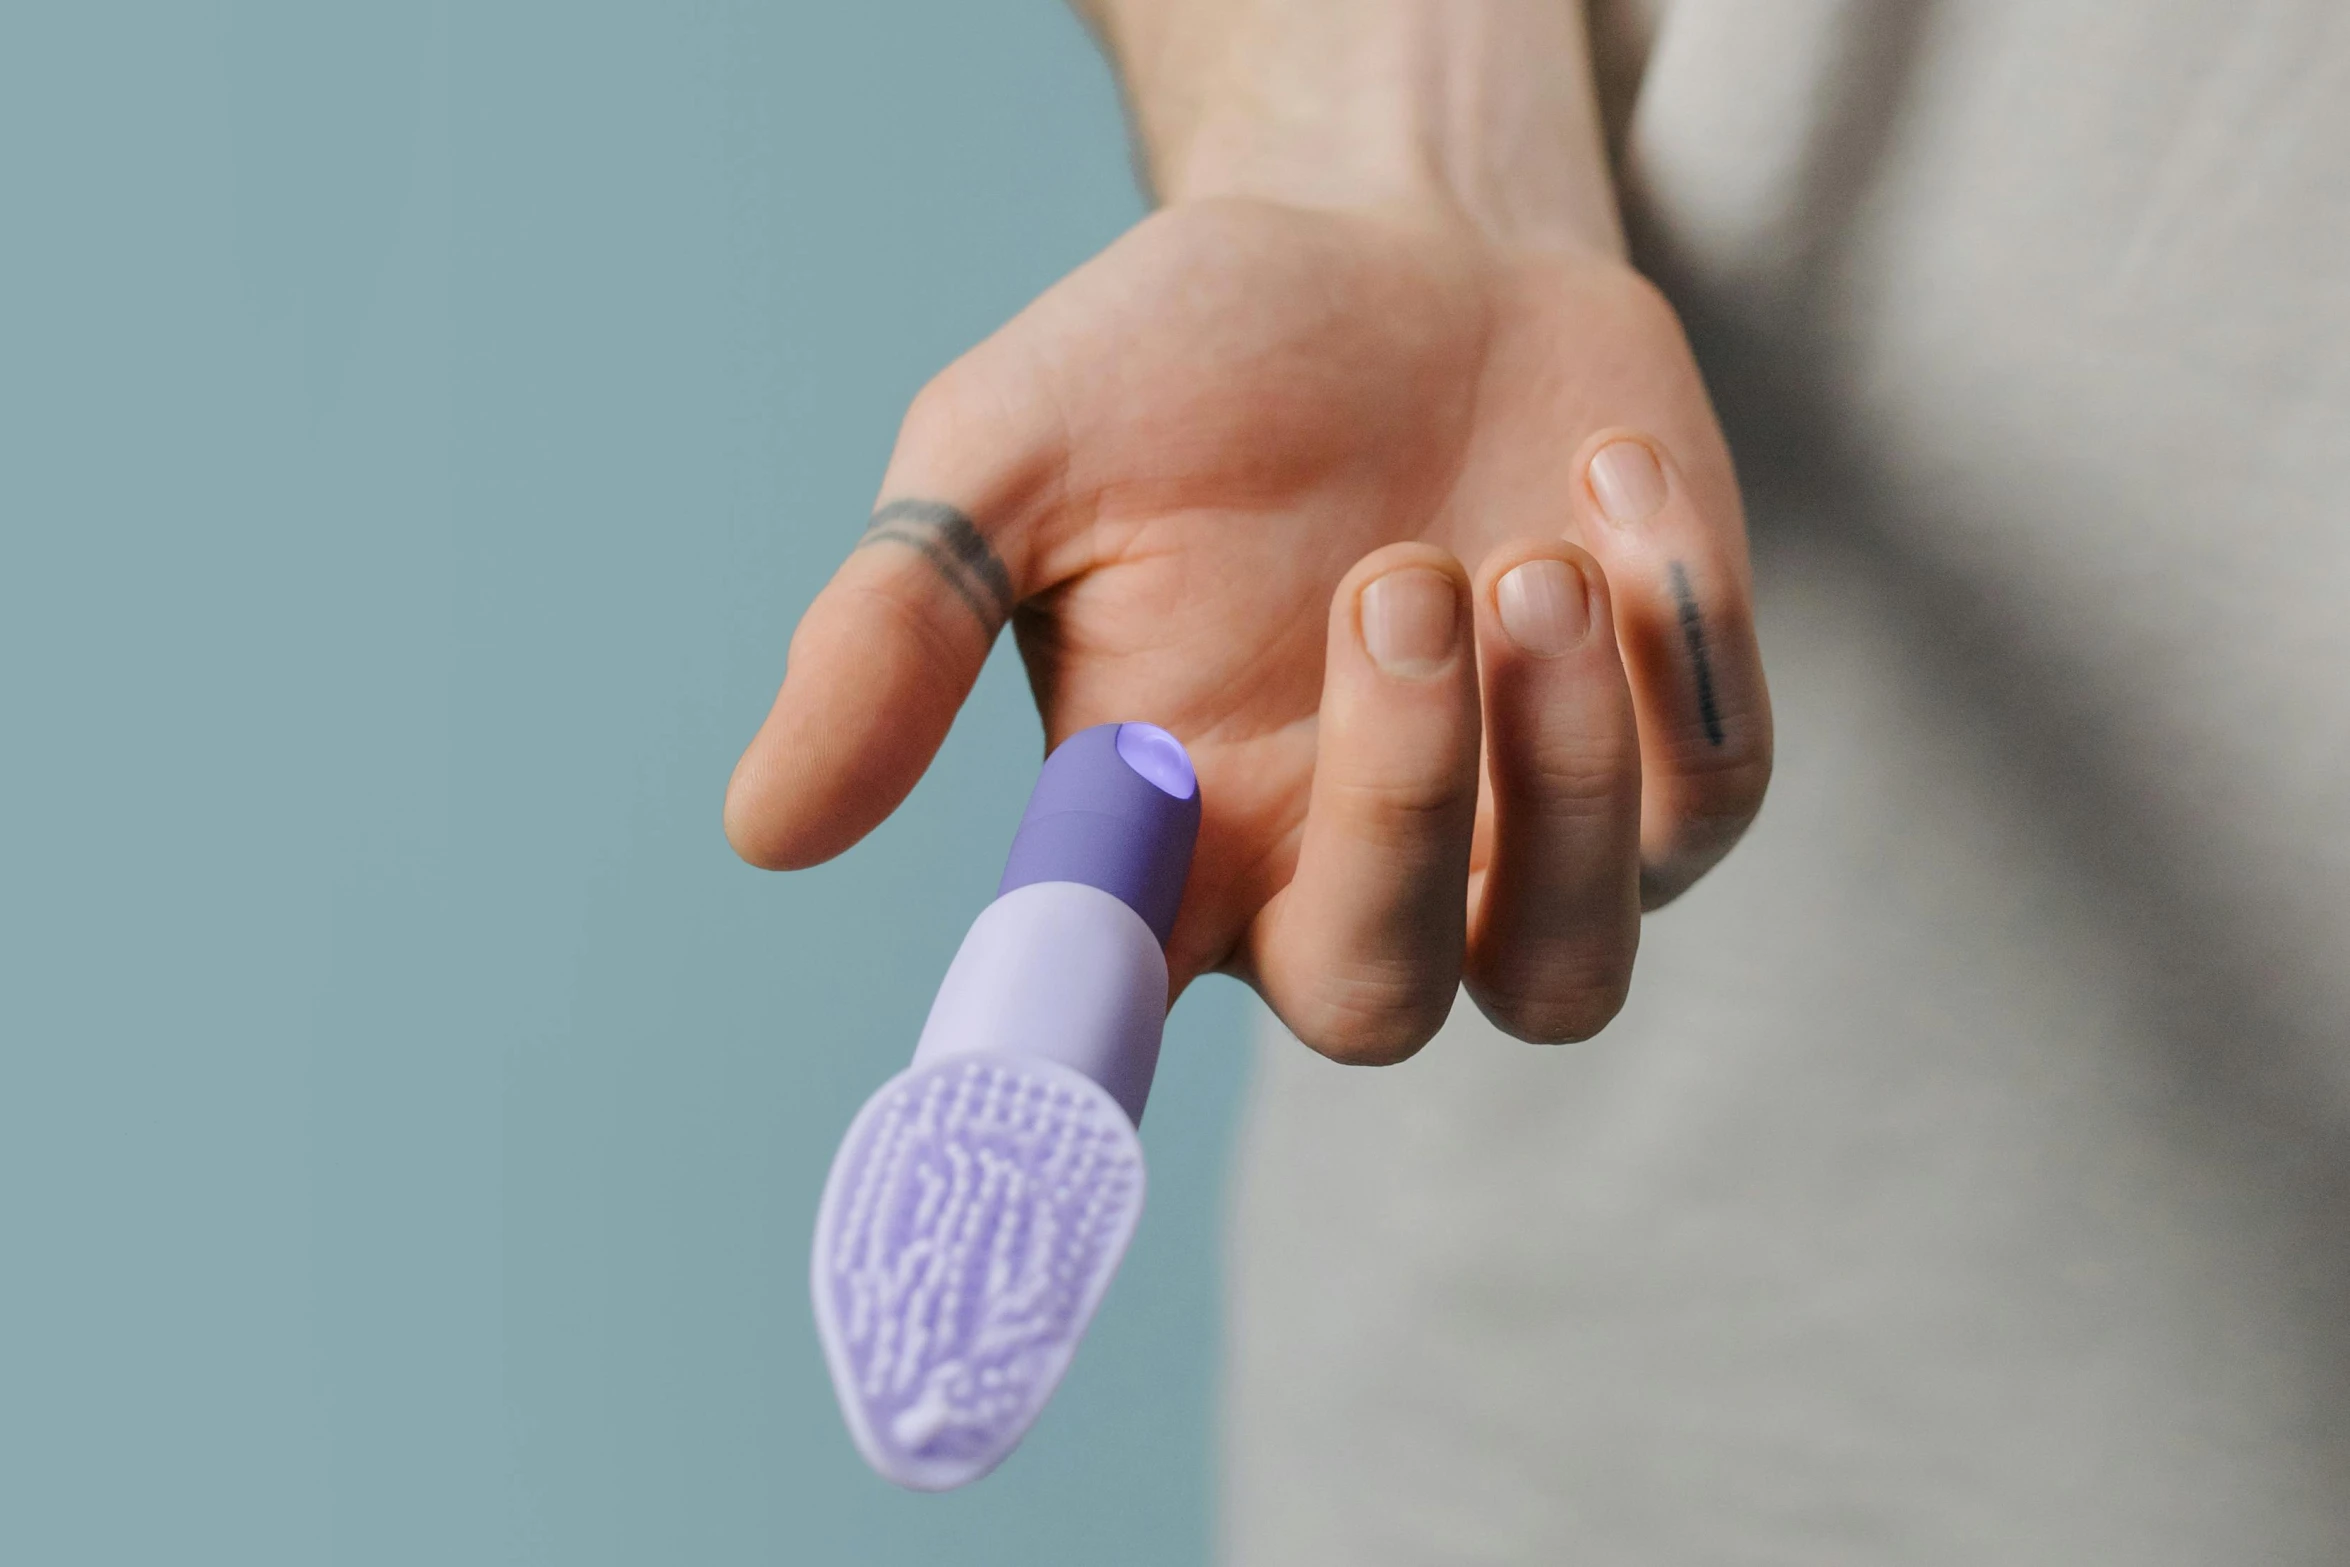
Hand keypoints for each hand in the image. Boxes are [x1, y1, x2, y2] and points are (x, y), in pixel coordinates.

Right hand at [724, 194, 1769, 1060]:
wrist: (1403, 239)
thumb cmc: (1186, 358)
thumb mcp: (1008, 451)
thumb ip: (896, 629)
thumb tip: (764, 830)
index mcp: (1161, 832)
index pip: (1094, 1034)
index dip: (1059, 1134)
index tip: (1026, 1160)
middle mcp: (1335, 869)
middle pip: (1373, 1005)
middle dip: (1401, 805)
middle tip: (1392, 577)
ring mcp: (1513, 834)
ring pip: (1563, 971)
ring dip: (1557, 773)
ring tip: (1521, 553)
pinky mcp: (1660, 758)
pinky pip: (1707, 796)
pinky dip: (1681, 650)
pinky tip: (1604, 479)